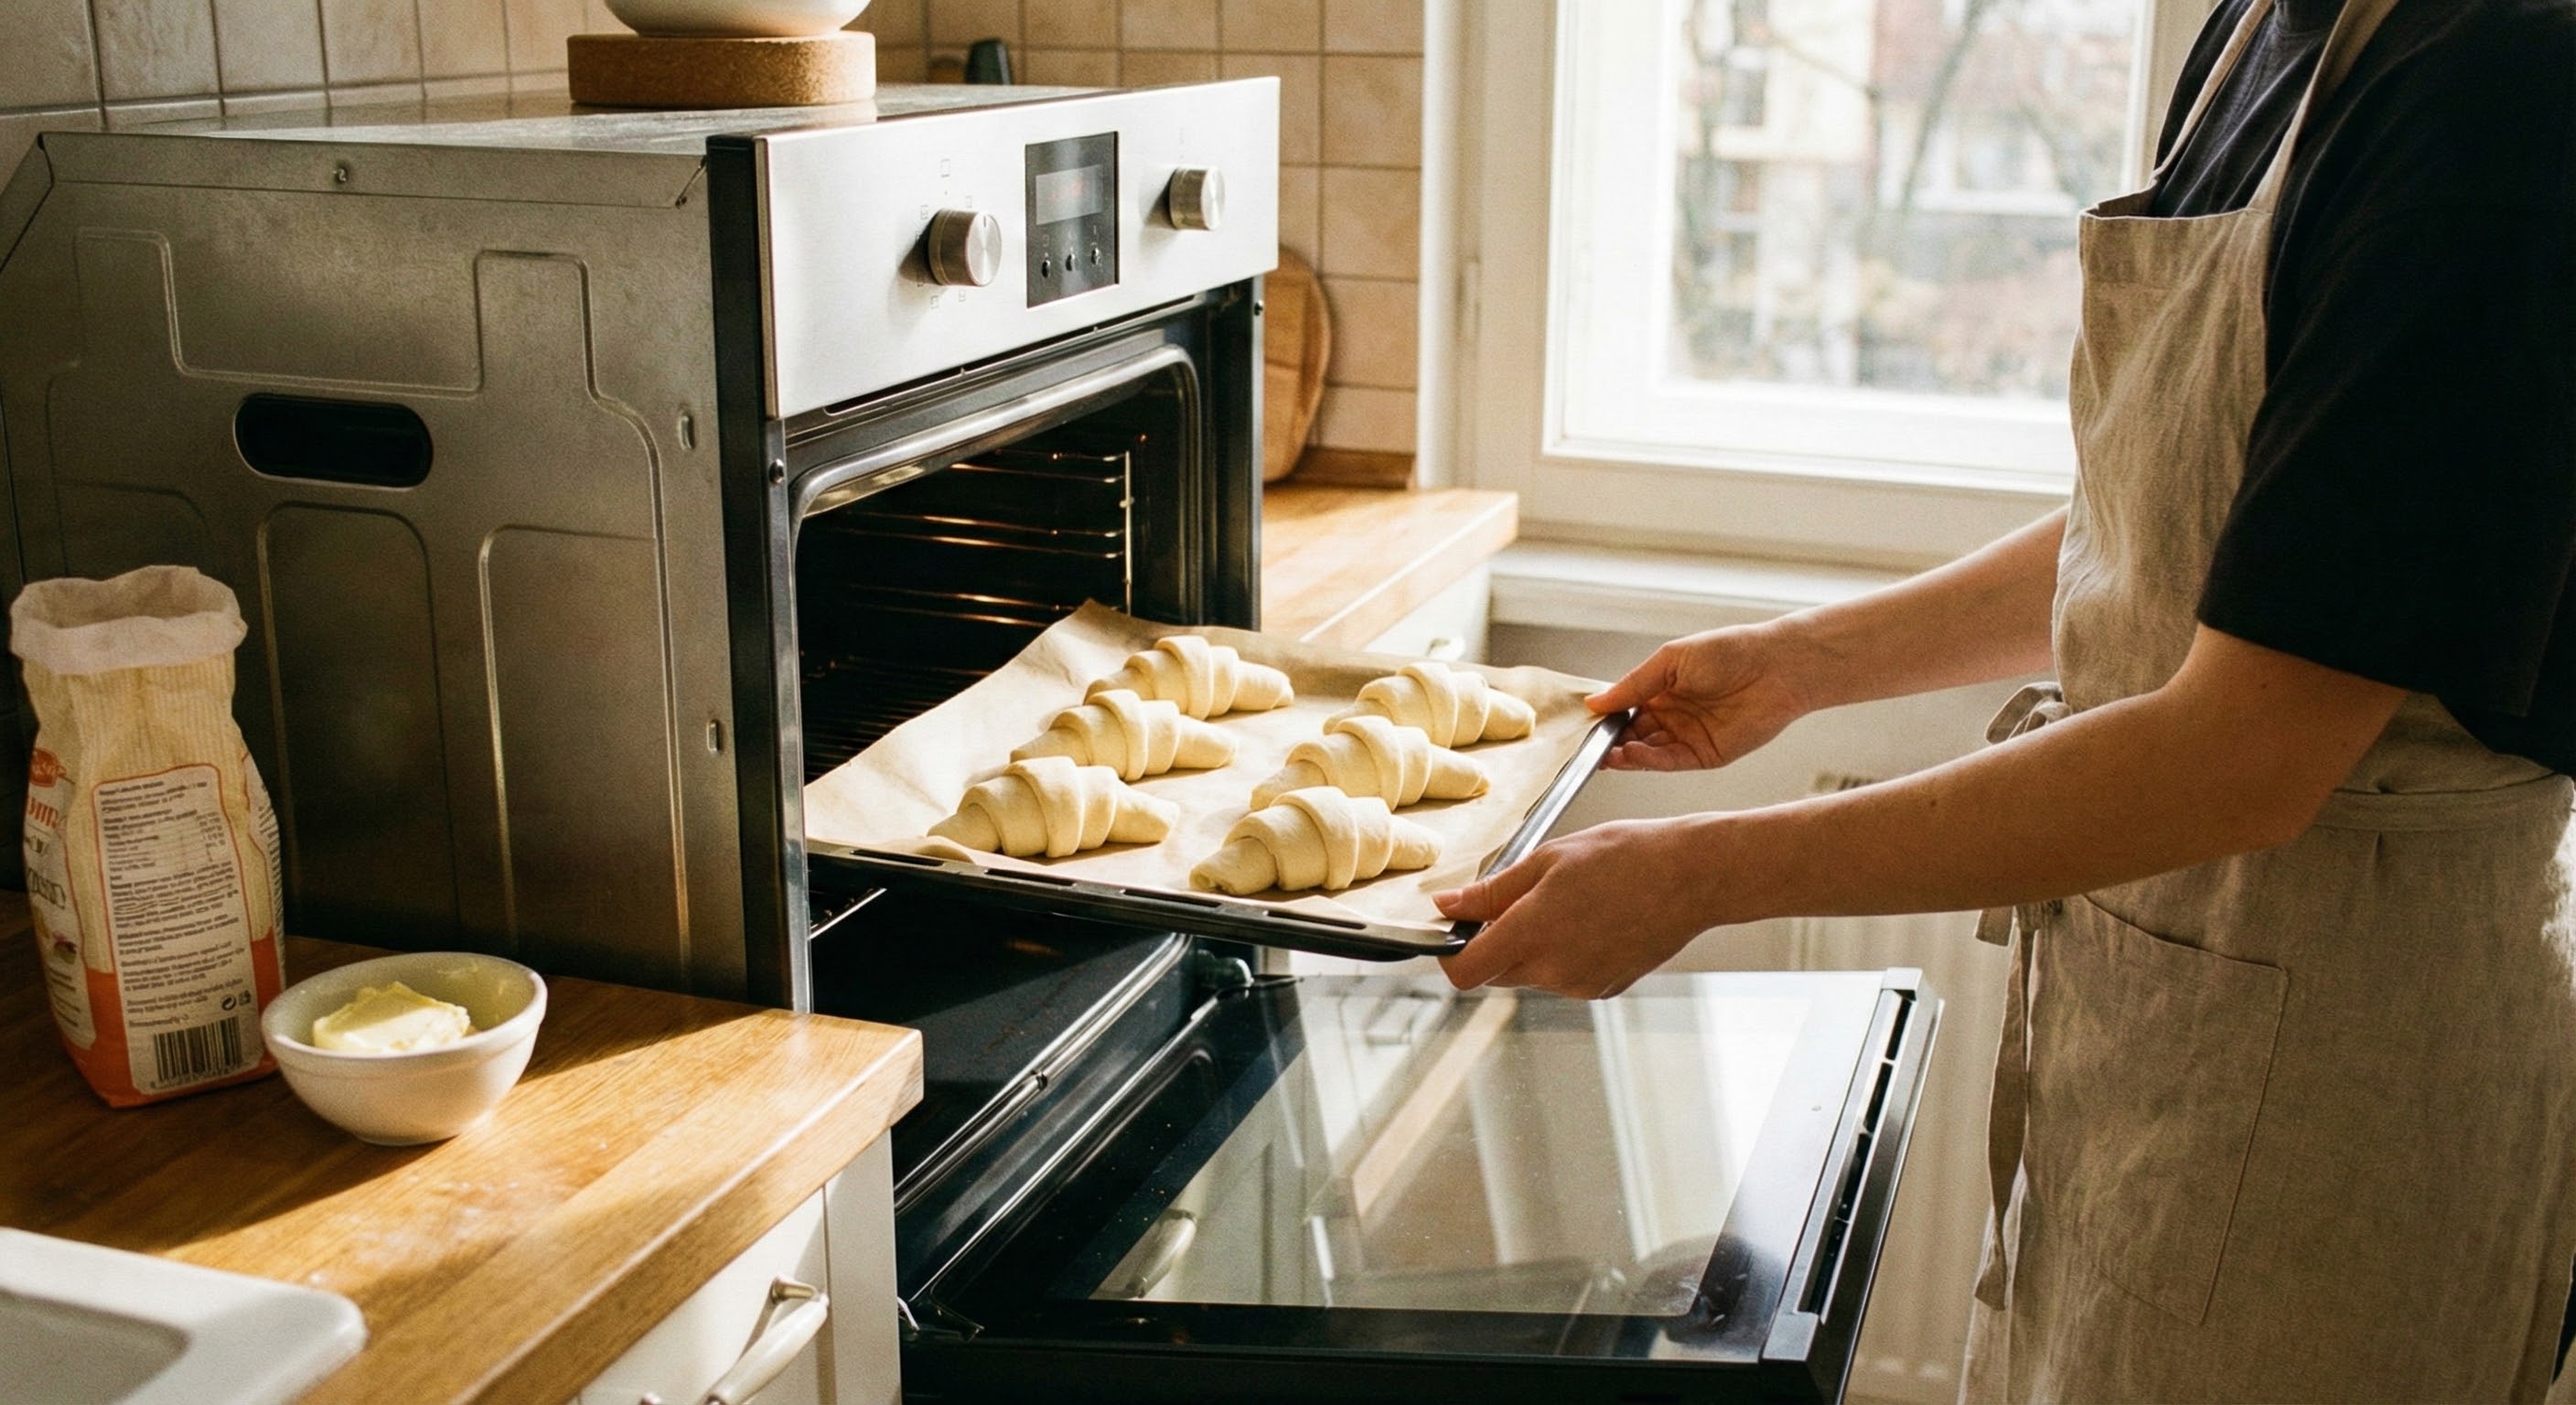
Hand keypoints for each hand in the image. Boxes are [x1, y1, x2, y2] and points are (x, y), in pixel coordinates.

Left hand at [1433, 819, 1716, 998]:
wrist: (1693, 876)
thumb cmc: (1626, 856)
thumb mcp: (1547, 859)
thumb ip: (1491, 891)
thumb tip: (1446, 906)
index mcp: (1532, 932)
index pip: (1465, 972)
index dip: (1450, 955)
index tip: (1454, 932)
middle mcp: (1554, 969)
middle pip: (1496, 972)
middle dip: (1495, 942)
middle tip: (1524, 899)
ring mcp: (1581, 985)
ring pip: (1531, 974)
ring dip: (1533, 947)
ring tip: (1572, 903)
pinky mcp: (1604, 990)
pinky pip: (1564, 977)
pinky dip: (1565, 955)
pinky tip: (1594, 920)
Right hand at [1588, 622, 1818, 771]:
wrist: (1776, 667)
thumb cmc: (1729, 651)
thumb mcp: (1671, 661)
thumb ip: (1633, 685)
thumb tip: (1595, 702)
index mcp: (1662, 690)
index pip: (1624, 710)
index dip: (1604, 719)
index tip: (1581, 726)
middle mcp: (1672, 716)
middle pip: (1631, 735)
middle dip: (1609, 742)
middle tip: (1585, 748)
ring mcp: (1687, 737)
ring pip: (1646, 752)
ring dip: (1623, 755)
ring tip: (1602, 755)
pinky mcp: (1705, 755)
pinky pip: (1669, 762)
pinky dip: (1646, 762)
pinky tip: (1627, 756)